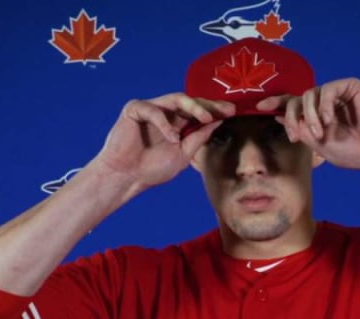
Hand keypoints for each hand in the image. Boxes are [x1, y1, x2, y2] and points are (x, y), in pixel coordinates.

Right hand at [91, 93, 235, 190]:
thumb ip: (198, 137)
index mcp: (177, 123)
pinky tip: (172, 138)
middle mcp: (166, 113)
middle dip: (209, 105)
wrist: (126, 177)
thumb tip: (217, 123)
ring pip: (176, 99)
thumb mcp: (184, 154)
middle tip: (225, 110)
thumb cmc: (152, 169)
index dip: (215, 110)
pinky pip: (154, 111)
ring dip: (193, 107)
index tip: (232, 112)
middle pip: (190, 101)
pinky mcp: (135, 109)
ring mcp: (150, 109)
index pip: (199, 111)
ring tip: (205, 118)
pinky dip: (165, 124)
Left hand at [256, 78, 359, 171]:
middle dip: (292, 117)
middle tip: (298, 135)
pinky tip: (330, 120)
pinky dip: (324, 106)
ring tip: (320, 133)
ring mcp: (337, 93)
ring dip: (310, 116)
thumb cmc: (353, 152)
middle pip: (296, 99)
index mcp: (317, 114)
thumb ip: (301, 129)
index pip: (292, 103)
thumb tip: (279, 117)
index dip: (275, 102)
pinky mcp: (350, 86)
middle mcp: (325, 101)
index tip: (259, 106)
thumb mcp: (319, 145)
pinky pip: (328, 89)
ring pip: (309, 94)